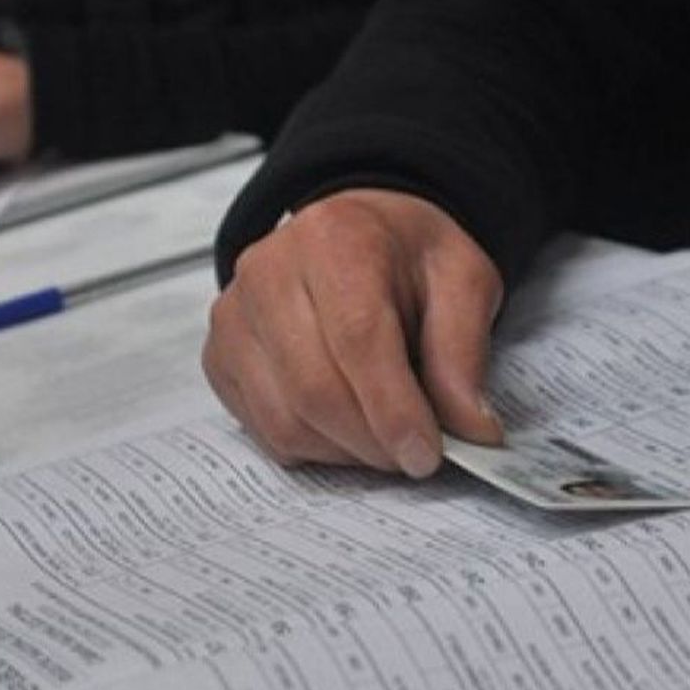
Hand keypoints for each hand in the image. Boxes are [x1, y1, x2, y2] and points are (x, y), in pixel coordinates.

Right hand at [202, 190, 505, 476]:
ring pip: (285, 419)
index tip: (425, 453)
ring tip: (383, 437)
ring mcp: (234, 316)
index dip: (393, 410)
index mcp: (335, 237)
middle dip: (372, 441)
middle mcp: (268, 271)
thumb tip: (470, 430)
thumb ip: (464, 354)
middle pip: (314, 388)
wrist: (353, 235)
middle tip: (414, 455)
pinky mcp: (219, 355)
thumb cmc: (404, 256)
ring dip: (344, 450)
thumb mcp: (463, 282)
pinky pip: (263, 429)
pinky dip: (313, 446)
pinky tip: (344, 426)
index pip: (357, 339)